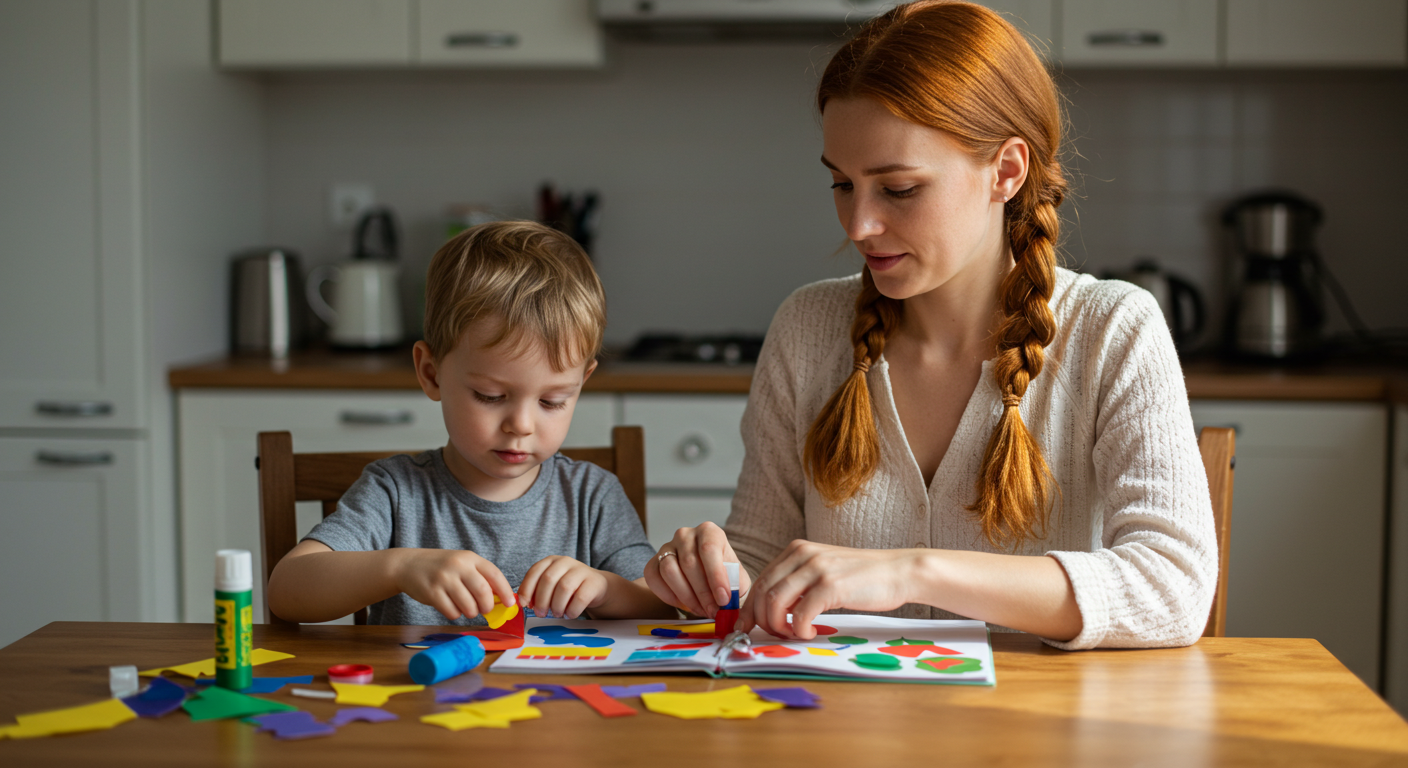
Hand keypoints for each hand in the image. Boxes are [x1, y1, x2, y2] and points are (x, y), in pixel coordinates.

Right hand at [393, 549, 515, 621]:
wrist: (408, 565)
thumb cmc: (440, 567)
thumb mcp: (461, 564)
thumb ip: (479, 577)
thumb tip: (500, 599)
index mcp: (470, 558)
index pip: (494, 574)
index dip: (506, 591)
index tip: (511, 604)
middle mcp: (458, 566)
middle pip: (483, 593)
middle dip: (487, 606)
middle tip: (484, 610)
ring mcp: (444, 579)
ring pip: (469, 606)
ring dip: (471, 612)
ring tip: (465, 607)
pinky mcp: (432, 593)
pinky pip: (452, 612)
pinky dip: (455, 614)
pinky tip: (450, 606)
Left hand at [517, 556, 608, 618]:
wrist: (596, 586)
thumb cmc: (569, 588)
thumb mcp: (552, 585)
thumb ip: (537, 591)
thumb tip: (523, 603)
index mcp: (551, 561)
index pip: (534, 571)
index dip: (526, 589)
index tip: (524, 604)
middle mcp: (565, 562)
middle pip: (548, 579)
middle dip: (541, 600)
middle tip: (541, 614)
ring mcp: (581, 570)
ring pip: (564, 588)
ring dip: (557, 606)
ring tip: (557, 614)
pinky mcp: (593, 582)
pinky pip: (580, 598)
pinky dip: (572, 610)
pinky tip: (570, 614)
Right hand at [642, 522, 751, 619]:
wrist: (705, 576)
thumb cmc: (723, 575)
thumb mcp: (736, 579)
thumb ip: (735, 588)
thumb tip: (730, 603)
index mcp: (709, 532)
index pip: (709, 549)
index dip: (716, 576)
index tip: (723, 599)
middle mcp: (685, 535)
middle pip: (689, 562)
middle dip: (703, 593)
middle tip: (713, 611)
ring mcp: (666, 547)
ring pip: (669, 571)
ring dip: (686, 596)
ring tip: (700, 609)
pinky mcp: (653, 562)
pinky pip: (654, 579)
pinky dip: (669, 597)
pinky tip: (683, 604)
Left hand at [740, 540, 916, 639]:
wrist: (898, 571)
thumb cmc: (861, 577)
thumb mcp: (822, 570)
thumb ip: (798, 583)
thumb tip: (770, 610)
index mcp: (796, 549)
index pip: (759, 581)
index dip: (749, 608)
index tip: (745, 628)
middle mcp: (802, 554)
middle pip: (762, 592)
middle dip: (760, 621)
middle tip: (775, 635)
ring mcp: (816, 568)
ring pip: (775, 603)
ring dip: (778, 627)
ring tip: (794, 633)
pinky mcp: (831, 586)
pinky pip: (800, 615)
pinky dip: (800, 630)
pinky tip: (811, 632)